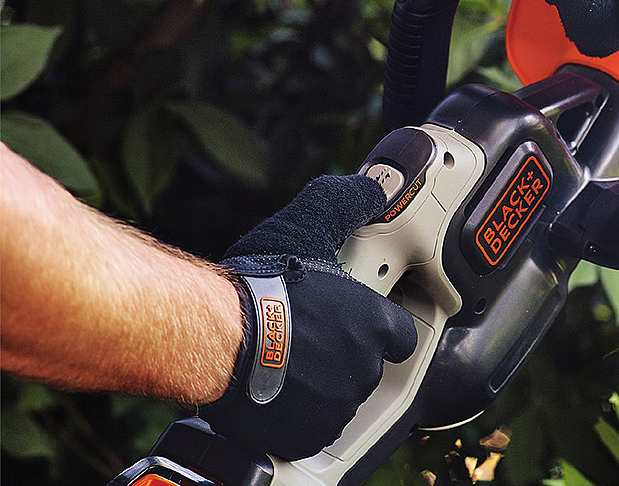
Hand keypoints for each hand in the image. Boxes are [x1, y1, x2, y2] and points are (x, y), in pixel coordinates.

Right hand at [198, 175, 417, 460]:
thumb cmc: (259, 287)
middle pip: (367, 364)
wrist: (213, 340)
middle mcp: (364, 367)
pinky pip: (313, 426)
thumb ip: (346, 204)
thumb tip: (375, 188)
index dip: (379, 327)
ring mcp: (338, 405)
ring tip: (286, 360)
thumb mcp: (307, 226)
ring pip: (340, 396)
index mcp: (374, 323)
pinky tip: (276, 389)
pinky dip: (298, 414)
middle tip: (308, 335)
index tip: (356, 322)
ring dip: (321, 382)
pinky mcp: (309, 434)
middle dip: (344, 352)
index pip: (400, 334)